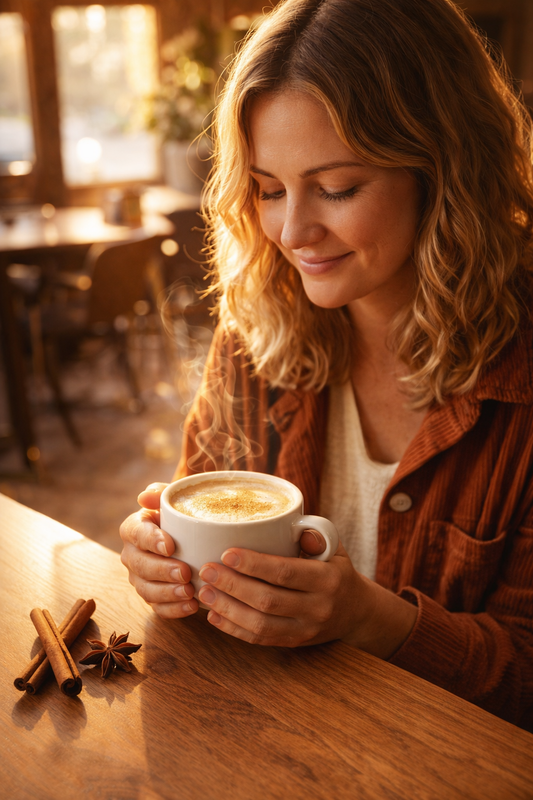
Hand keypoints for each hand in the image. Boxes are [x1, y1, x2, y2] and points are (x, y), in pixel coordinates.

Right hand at [119, 483, 198, 618]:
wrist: (190, 534)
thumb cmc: (180, 514)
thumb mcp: (173, 500)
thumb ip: (160, 494)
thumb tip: (145, 496)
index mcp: (134, 528)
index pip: (137, 534)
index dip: (151, 540)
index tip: (170, 546)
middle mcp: (132, 554)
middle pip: (141, 566)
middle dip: (162, 571)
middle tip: (185, 572)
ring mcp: (140, 578)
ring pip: (147, 590)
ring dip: (168, 593)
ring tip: (189, 592)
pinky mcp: (152, 596)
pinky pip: (158, 607)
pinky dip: (174, 609)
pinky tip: (192, 606)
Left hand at [197, 538, 417, 654]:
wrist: (356, 611)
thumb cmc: (336, 569)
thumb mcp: (334, 547)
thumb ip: (314, 534)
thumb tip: (292, 524)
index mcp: (327, 579)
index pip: (285, 572)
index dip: (254, 564)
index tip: (226, 553)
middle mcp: (318, 608)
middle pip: (267, 600)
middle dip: (232, 586)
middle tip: (206, 570)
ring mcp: (305, 630)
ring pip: (260, 625)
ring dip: (228, 609)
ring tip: (204, 593)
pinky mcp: (294, 643)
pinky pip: (260, 640)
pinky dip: (234, 629)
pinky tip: (214, 615)